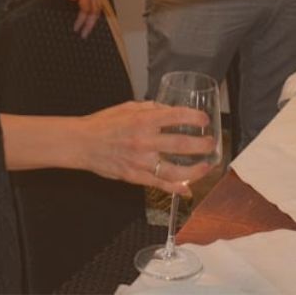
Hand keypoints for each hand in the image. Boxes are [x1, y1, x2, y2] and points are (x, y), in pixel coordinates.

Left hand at [41, 0, 100, 37]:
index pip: (87, 6)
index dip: (82, 18)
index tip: (76, 28)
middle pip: (95, 8)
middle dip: (90, 23)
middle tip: (83, 34)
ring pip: (97, 7)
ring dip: (93, 20)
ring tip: (86, 31)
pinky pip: (95, 4)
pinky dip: (93, 13)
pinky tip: (89, 21)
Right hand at [74, 101, 214, 194]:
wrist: (83, 143)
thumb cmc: (104, 123)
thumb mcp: (128, 107)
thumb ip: (150, 108)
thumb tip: (169, 110)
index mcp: (143, 119)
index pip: (175, 116)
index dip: (194, 118)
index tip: (204, 120)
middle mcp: (144, 140)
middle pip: (180, 144)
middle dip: (201, 144)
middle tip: (212, 143)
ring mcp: (141, 161)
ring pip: (174, 169)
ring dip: (195, 169)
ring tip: (207, 166)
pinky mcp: (135, 176)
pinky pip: (160, 184)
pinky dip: (176, 188)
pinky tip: (188, 188)